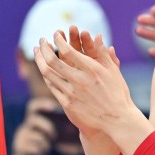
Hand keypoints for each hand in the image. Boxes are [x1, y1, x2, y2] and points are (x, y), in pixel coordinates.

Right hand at [9, 96, 60, 154]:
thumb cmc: (40, 145)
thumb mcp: (47, 134)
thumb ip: (56, 127)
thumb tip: (73, 125)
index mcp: (31, 120)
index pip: (33, 106)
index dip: (42, 104)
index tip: (54, 107)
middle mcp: (24, 126)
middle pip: (34, 120)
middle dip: (48, 128)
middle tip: (53, 136)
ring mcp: (20, 137)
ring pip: (37, 137)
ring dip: (45, 144)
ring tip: (44, 147)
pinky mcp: (19, 148)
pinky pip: (35, 148)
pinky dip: (40, 152)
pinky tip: (38, 154)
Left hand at [34, 26, 138, 141]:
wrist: (116, 120)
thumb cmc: (117, 93)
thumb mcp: (112, 70)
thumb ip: (102, 52)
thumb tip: (97, 34)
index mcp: (91, 69)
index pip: (67, 50)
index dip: (58, 40)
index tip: (56, 34)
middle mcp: (79, 80)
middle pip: (52, 61)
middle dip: (44, 48)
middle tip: (41, 40)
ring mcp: (71, 93)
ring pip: (48, 73)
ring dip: (40, 60)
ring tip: (37, 52)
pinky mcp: (67, 104)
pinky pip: (52, 87)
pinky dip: (46, 75)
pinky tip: (44, 69)